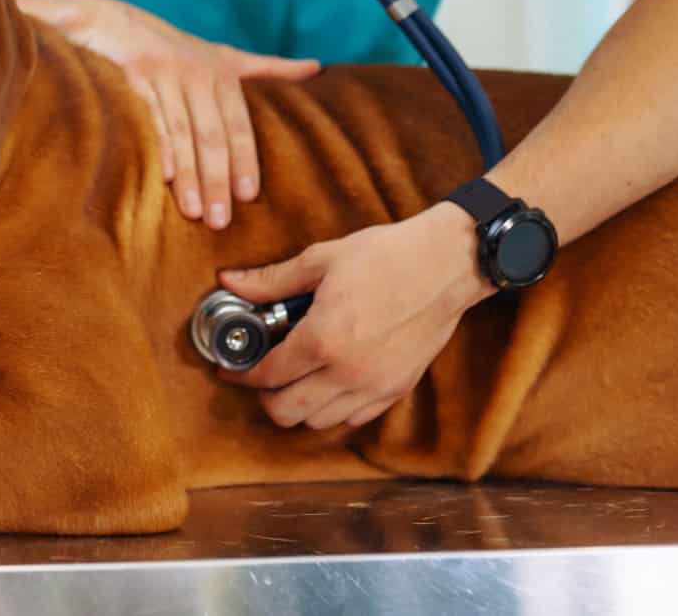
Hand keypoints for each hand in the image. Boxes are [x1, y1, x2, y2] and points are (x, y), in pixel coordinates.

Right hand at [15, 0, 319, 228]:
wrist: (118, 24)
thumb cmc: (178, 50)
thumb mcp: (225, 56)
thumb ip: (268, 68)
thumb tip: (317, 68)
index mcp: (221, 74)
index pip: (237, 125)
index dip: (244, 160)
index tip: (247, 196)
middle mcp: (196, 75)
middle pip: (211, 135)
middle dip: (217, 179)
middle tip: (220, 220)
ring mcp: (164, 77)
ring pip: (181, 134)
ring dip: (188, 175)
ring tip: (194, 212)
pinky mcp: (133, 79)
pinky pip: (149, 121)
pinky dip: (158, 149)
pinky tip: (163, 179)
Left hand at [215, 203, 495, 428]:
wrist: (447, 264)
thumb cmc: (386, 256)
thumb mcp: (321, 260)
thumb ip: (271, 280)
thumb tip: (229, 281)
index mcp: (324, 339)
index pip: (267, 376)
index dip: (240, 375)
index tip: (229, 370)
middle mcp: (348, 372)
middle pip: (287, 412)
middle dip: (264, 396)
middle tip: (259, 375)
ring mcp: (376, 386)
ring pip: (320, 422)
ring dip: (298, 406)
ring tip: (292, 378)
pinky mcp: (398, 389)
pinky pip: (354, 418)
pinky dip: (332, 409)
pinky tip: (326, 382)